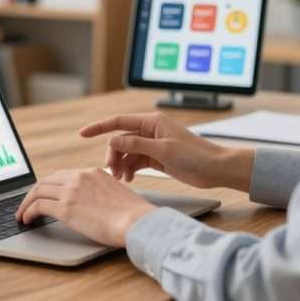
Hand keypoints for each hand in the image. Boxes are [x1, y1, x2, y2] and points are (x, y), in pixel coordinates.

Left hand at [14, 168, 156, 246]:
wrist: (137, 222)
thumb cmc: (133, 215)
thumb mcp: (115, 194)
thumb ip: (100, 193)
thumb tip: (91, 205)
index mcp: (92, 172)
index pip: (62, 175)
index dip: (48, 185)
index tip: (42, 194)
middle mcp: (79, 178)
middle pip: (46, 180)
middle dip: (33, 192)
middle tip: (27, 204)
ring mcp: (71, 191)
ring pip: (38, 191)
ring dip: (26, 203)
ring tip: (22, 214)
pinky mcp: (66, 207)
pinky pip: (38, 206)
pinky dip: (28, 212)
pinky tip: (27, 220)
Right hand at [80, 112, 253, 190]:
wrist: (216, 169)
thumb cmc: (195, 156)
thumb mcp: (163, 150)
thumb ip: (135, 144)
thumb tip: (112, 140)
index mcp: (151, 122)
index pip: (118, 121)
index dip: (99, 127)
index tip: (82, 134)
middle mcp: (150, 131)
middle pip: (121, 140)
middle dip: (113, 155)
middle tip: (112, 171)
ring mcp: (153, 144)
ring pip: (127, 152)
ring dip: (121, 164)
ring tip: (121, 178)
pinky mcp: (157, 157)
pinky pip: (136, 161)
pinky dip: (130, 169)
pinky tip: (129, 179)